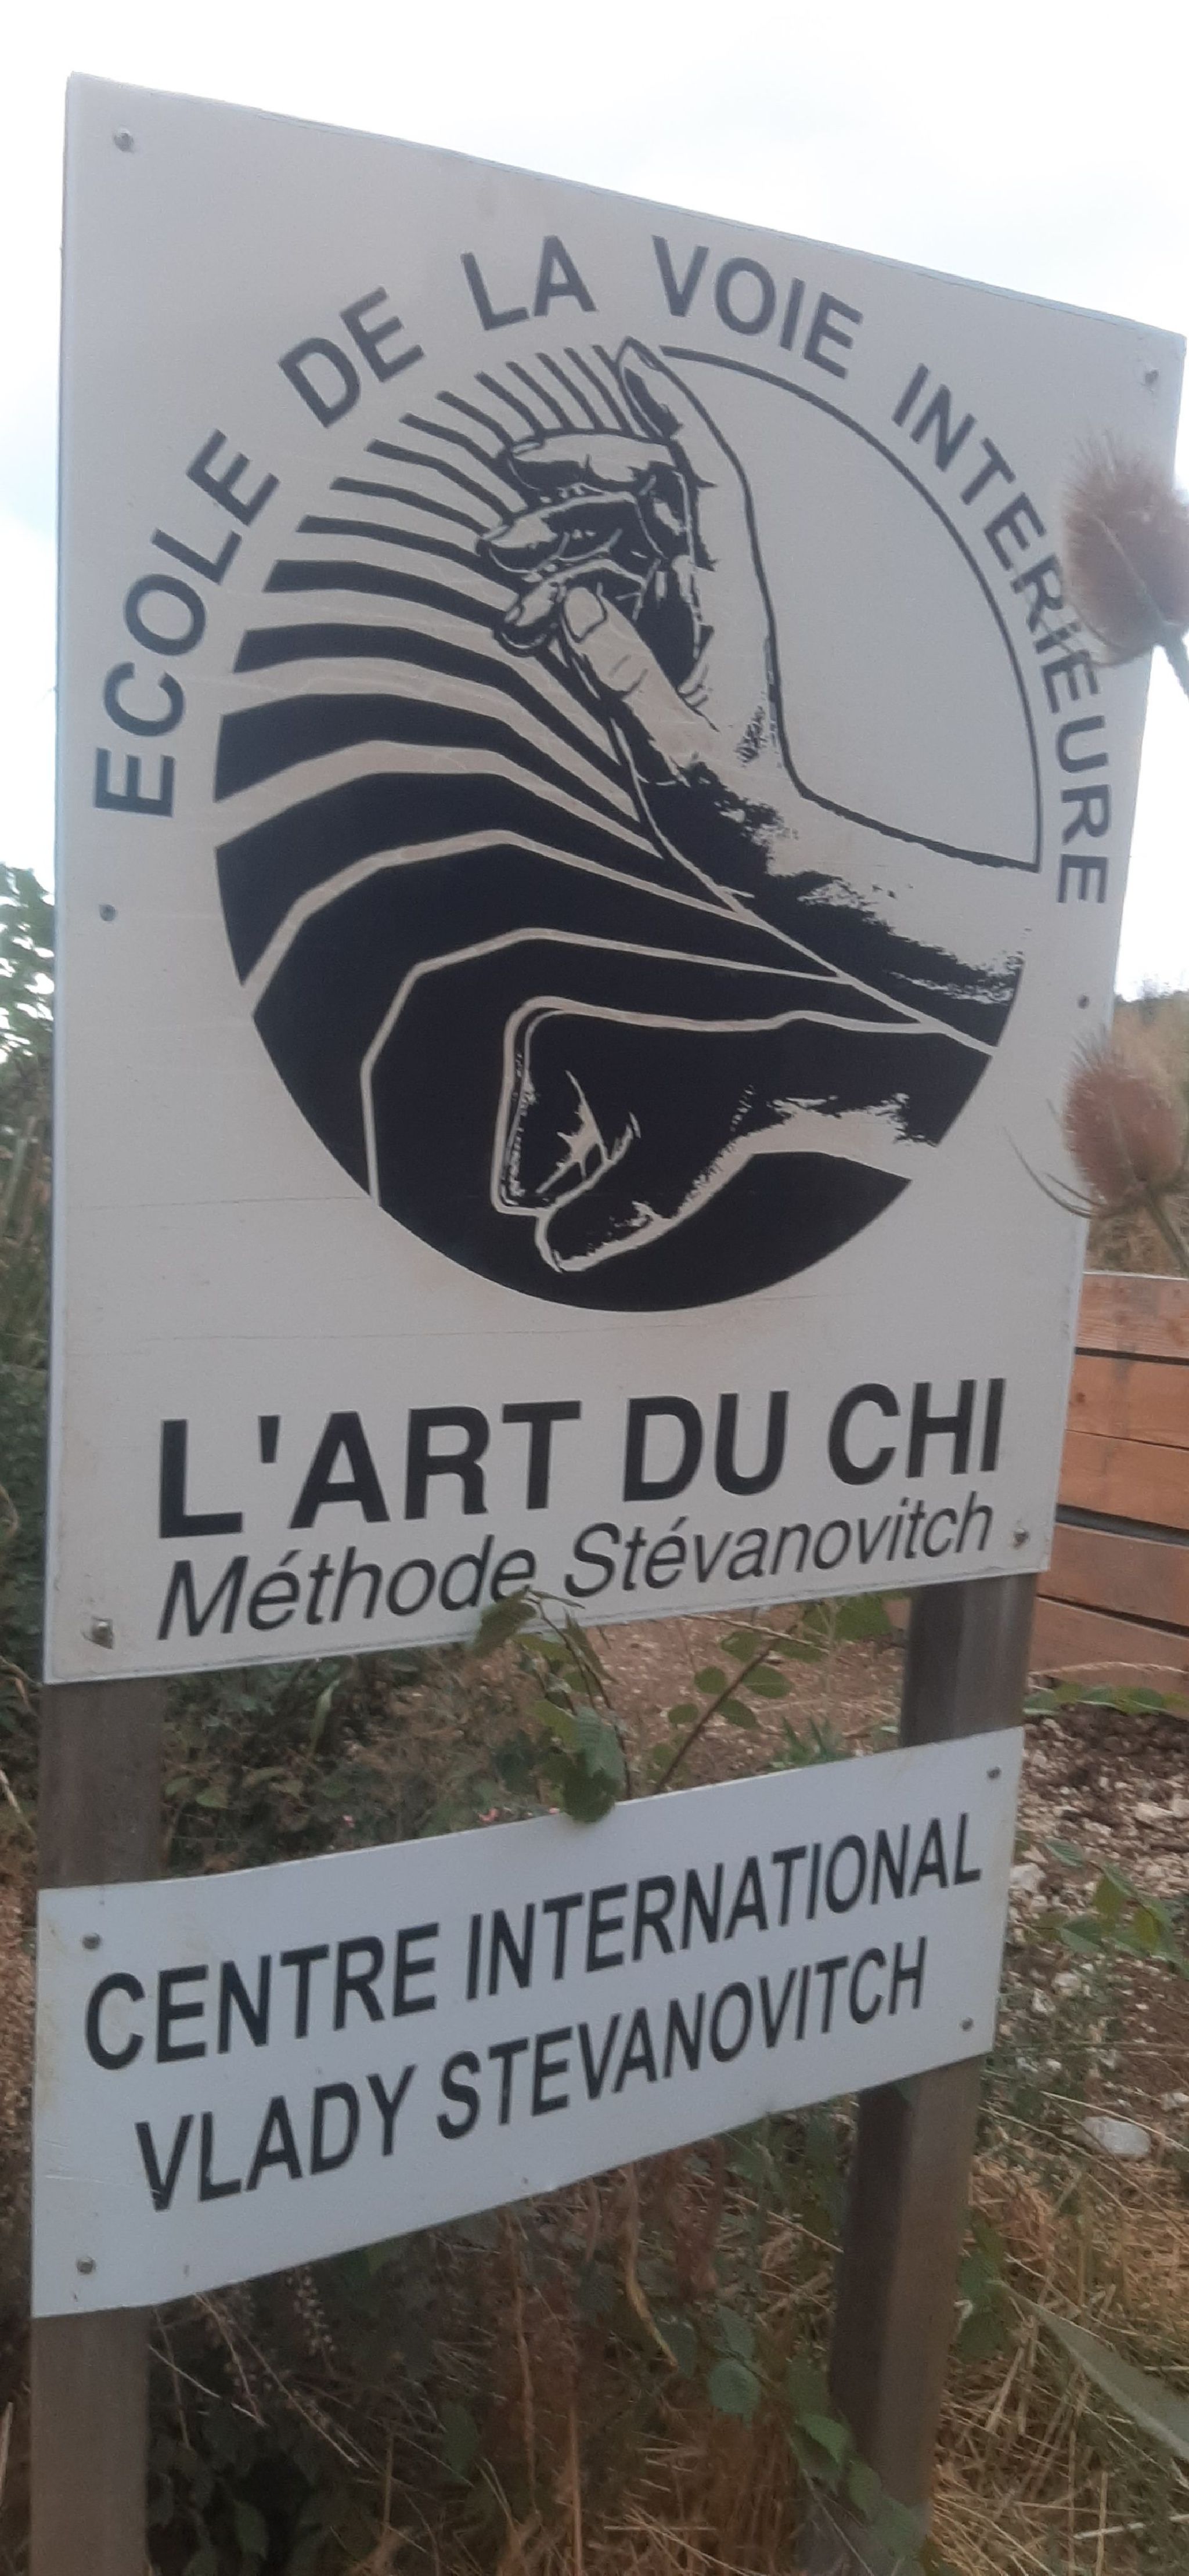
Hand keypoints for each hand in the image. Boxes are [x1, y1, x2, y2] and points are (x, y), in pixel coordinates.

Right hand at [483, 340, 796, 903]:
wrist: (753, 849)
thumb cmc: (728, 805)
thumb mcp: (672, 745)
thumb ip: (623, 674)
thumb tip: (574, 602)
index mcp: (726, 599)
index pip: (703, 480)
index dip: (671, 413)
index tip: (627, 359)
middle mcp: (707, 592)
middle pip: (646, 494)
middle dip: (580, 470)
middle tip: (509, 468)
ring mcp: (681, 616)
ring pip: (614, 540)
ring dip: (553, 542)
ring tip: (496, 563)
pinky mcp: (657, 646)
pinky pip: (600, 595)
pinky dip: (556, 600)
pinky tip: (518, 629)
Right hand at [495, 1000, 979, 1274]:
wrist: (770, 1076)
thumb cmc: (717, 1129)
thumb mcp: (659, 1190)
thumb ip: (599, 1228)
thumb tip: (552, 1255)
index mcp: (543, 1052)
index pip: (522, 1187)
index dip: (587, 1198)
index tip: (645, 1153)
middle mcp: (538, 1038)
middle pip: (530, 1171)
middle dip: (588, 1183)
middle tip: (654, 1145)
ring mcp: (555, 1048)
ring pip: (550, 1162)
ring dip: (599, 1174)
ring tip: (657, 1136)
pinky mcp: (576, 1061)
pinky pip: (566, 1143)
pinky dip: (606, 1156)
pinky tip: (653, 1131)